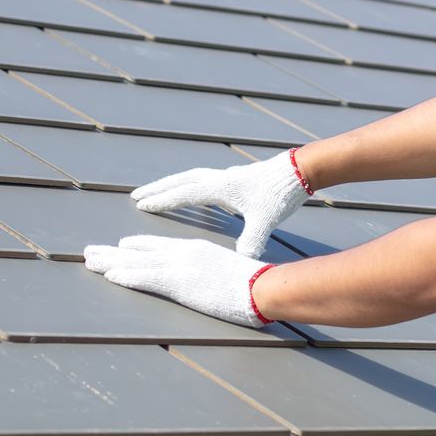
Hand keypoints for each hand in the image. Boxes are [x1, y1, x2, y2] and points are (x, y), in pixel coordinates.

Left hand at [83, 235, 272, 326]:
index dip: (135, 246)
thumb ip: (215, 276)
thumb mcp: (230, 275)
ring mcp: (179, 266)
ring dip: (109, 262)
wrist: (263, 286)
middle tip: (90, 252)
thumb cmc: (255, 285)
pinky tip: (109, 275)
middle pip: (140, 251)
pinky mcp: (179, 281)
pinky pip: (145, 277)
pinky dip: (125, 275)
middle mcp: (183, 253)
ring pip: (135, 262)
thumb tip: (215, 285)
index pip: (158, 246)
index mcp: (195, 250)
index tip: (118, 246)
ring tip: (88, 260)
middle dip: (113, 252)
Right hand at [130, 149, 309, 258]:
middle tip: (136, 195)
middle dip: (158, 188)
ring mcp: (227, 177)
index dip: (163, 200)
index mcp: (221, 187)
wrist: (298, 171)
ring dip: (172, 185)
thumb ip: (251, 241)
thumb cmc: (279, 195)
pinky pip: (204, 180)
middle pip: (181, 181)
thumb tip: (242, 263)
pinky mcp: (235, 178)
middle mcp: (220, 179)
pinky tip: (192, 195)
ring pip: (191, 178)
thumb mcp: (265, 221)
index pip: (184, 193)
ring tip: (157, 193)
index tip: (141, 205)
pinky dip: (190, 186)